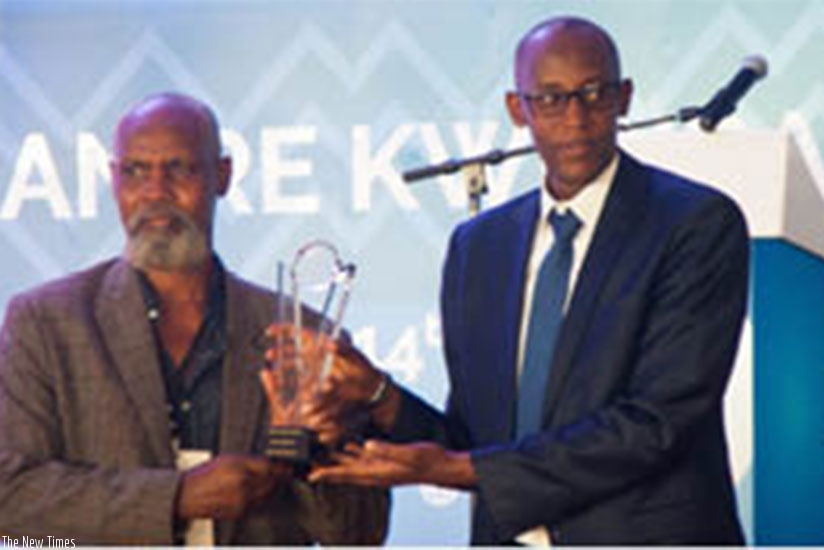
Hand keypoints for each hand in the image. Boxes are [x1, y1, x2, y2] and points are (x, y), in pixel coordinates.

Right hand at [176, 454, 290, 519]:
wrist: (187, 496)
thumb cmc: (205, 475)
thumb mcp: (228, 459)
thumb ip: (250, 461)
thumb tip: (270, 463)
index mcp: (238, 470)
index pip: (269, 468)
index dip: (282, 466)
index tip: (288, 464)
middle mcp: (241, 487)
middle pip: (271, 482)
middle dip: (281, 476)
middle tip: (287, 471)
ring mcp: (240, 502)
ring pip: (267, 494)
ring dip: (275, 487)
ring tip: (278, 480)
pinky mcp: (239, 512)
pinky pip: (258, 504)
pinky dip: (265, 497)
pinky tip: (265, 491)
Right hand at [261, 324, 387, 445]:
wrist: (370, 387)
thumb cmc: (363, 368)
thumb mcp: (354, 356)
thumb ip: (343, 349)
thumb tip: (330, 344)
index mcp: (323, 344)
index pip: (301, 332)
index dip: (286, 329)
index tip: (271, 331)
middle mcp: (318, 354)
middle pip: (294, 349)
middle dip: (280, 351)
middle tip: (270, 355)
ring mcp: (317, 368)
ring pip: (295, 364)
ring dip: (283, 366)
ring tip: (273, 371)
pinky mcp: (318, 381)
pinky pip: (301, 379)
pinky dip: (292, 381)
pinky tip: (284, 385)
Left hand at [308, 440, 476, 489]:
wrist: (443, 466)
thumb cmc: (427, 460)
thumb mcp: (408, 453)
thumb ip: (386, 450)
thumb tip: (367, 444)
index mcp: (378, 472)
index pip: (347, 474)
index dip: (328, 474)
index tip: (310, 475)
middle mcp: (376, 471)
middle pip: (344, 471)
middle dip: (325, 468)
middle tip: (307, 464)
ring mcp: (381, 466)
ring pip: (352, 464)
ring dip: (336, 460)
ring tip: (320, 455)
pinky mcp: (387, 460)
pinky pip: (364, 457)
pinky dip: (352, 452)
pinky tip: (347, 445)